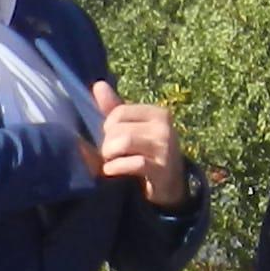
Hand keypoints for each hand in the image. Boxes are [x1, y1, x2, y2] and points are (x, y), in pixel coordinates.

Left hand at [88, 82, 188, 209]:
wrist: (171, 185)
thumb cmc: (148, 154)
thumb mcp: (134, 129)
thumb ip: (115, 108)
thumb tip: (99, 84)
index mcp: (157, 114)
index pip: (119, 111)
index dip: (107, 126)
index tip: (109, 138)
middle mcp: (164, 128)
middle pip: (119, 128)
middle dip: (106, 143)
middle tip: (108, 155)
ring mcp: (165, 149)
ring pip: (124, 142)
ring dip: (109, 154)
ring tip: (109, 162)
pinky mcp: (162, 170)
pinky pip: (134, 163)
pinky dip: (116, 167)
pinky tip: (111, 171)